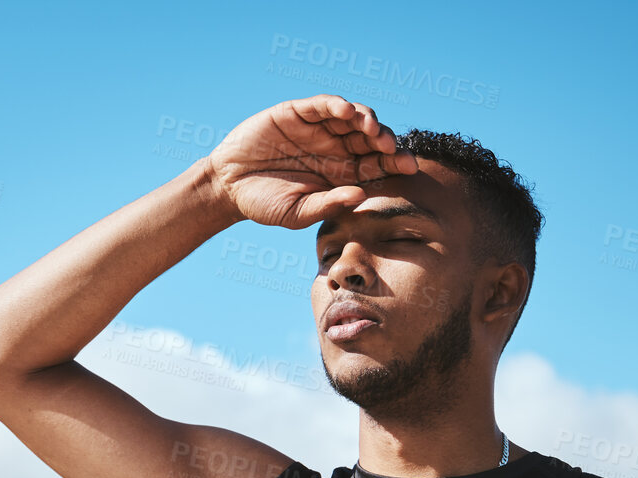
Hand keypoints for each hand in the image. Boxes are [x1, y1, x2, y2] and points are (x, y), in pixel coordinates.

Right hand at [205, 94, 417, 230]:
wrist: (228, 187)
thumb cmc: (265, 204)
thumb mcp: (298, 213)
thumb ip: (328, 204)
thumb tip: (361, 195)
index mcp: (341, 174)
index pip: (376, 166)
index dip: (394, 163)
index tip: (409, 167)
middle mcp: (335, 148)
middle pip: (371, 139)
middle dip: (385, 142)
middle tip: (391, 149)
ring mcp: (318, 129)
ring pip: (352, 118)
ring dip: (367, 121)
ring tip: (372, 130)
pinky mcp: (298, 113)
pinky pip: (323, 105)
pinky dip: (336, 105)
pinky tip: (347, 112)